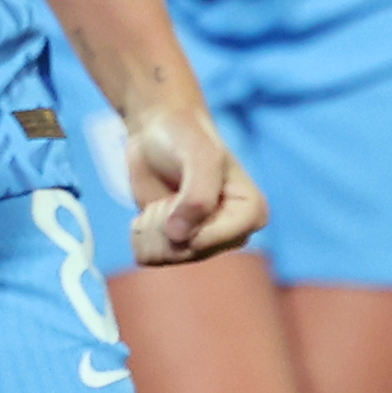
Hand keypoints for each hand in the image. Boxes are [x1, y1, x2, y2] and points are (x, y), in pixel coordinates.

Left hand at [118, 101, 267, 263]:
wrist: (158, 134)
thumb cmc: (186, 138)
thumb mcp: (199, 156)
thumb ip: (197, 196)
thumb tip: (179, 237)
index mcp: (252, 214)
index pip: (210, 241)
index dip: (183, 222)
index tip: (180, 194)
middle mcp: (231, 234)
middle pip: (185, 253)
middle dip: (164, 222)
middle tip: (170, 194)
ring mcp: (203, 243)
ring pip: (164, 258)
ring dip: (151, 226)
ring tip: (162, 201)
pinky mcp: (175, 246)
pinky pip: (147, 258)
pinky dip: (139, 233)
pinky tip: (151, 212)